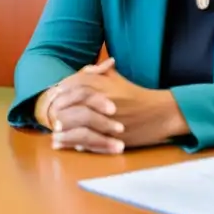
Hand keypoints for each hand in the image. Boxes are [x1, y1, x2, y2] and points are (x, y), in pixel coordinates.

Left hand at [43, 58, 184, 153]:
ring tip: (55, 134)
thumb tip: (88, 70)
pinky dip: (77, 142)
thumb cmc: (139, 96)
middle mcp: (105, 98)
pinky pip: (90, 139)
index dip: (63, 90)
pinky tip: (70, 144)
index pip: (77, 83)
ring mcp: (108, 117)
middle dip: (60, 108)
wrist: (161, 112)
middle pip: (74, 101)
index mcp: (106, 84)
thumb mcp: (120, 81)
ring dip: (65, 128)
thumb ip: (103, 73)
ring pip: (79, 122)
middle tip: (52, 116)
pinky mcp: (113, 135)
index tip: (55, 96)